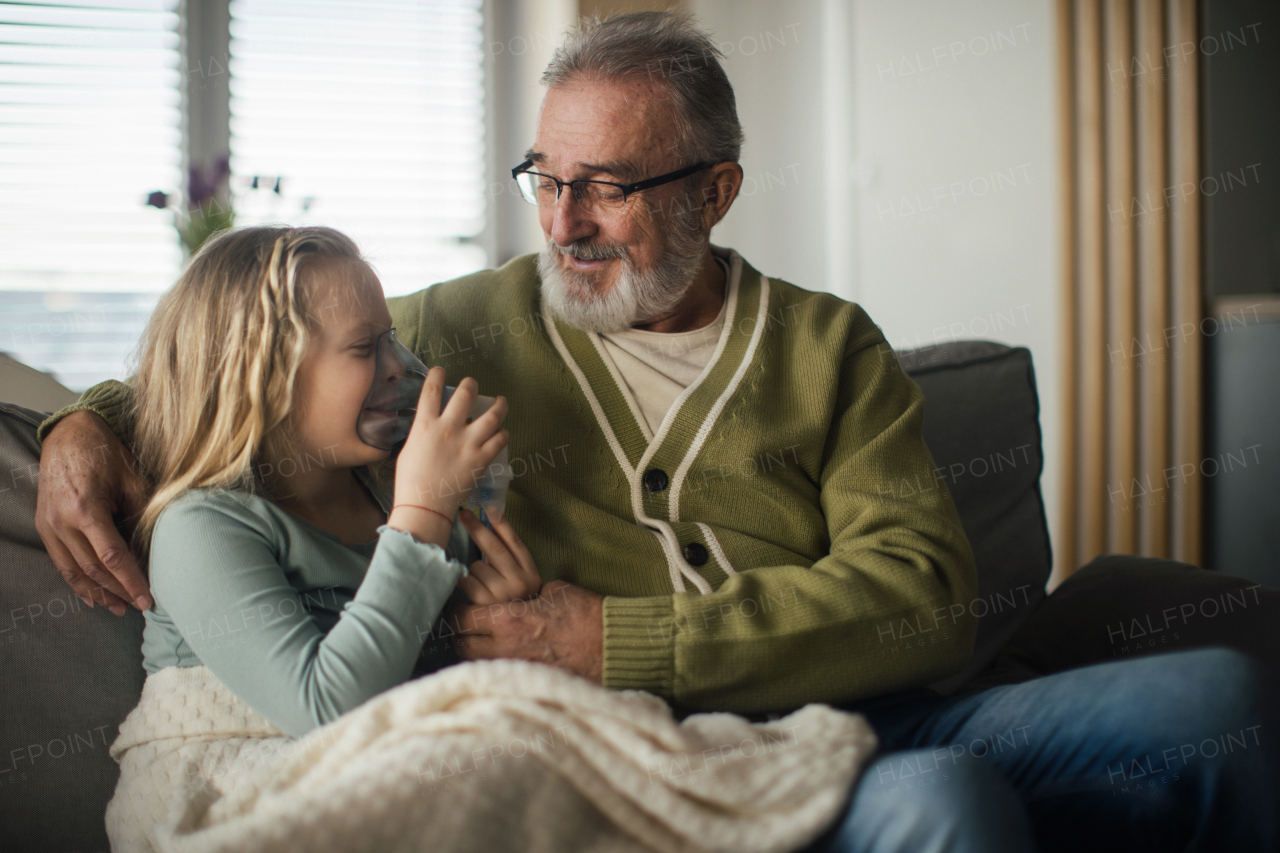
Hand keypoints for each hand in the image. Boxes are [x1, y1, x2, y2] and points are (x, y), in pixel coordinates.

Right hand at [34, 411, 152, 614]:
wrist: (69, 435)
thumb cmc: (106, 455)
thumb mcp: (133, 480)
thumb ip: (142, 517)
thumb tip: (156, 553)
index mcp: (86, 508)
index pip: (113, 557)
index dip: (131, 581)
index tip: (148, 599)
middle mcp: (63, 521)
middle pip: (93, 569)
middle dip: (118, 591)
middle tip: (139, 607)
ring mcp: (49, 526)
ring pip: (74, 571)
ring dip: (97, 593)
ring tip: (119, 609)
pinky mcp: (45, 527)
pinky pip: (61, 562)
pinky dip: (76, 582)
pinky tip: (93, 596)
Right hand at [389, 368, 507, 545]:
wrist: (424, 505)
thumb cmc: (410, 480)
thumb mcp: (410, 448)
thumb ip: (424, 432)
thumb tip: (433, 424)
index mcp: (425, 425)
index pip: (432, 390)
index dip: (437, 375)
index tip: (441, 370)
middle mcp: (448, 429)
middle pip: (466, 394)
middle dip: (471, 384)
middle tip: (473, 385)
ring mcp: (468, 443)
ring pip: (492, 415)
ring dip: (499, 405)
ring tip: (501, 401)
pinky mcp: (481, 459)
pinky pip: (499, 440)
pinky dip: (502, 433)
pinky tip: (502, 432)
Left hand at [451, 580, 603, 682]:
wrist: (610, 645)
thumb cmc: (584, 613)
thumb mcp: (552, 591)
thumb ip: (523, 595)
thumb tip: (512, 596)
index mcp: (506, 619)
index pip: (459, 619)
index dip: (459, 611)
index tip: (464, 608)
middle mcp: (504, 647)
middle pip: (461, 646)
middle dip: (462, 635)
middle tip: (470, 627)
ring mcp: (514, 668)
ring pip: (476, 663)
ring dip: (476, 653)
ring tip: (486, 642)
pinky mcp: (526, 681)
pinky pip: (499, 672)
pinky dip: (496, 665)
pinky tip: (507, 656)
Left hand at [456, 507, 540, 603]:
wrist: (519, 638)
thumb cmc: (513, 608)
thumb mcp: (521, 584)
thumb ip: (509, 557)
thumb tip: (491, 519)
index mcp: (530, 574)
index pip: (515, 543)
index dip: (501, 524)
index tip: (488, 508)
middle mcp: (520, 582)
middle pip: (493, 548)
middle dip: (476, 529)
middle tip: (464, 515)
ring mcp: (502, 593)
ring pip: (475, 566)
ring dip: (472, 574)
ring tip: (479, 589)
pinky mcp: (484, 604)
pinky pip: (465, 581)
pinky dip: (462, 583)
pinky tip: (467, 591)